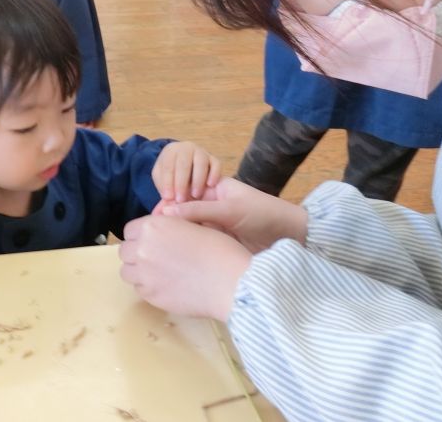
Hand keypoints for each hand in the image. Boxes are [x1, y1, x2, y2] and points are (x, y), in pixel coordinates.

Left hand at [119, 215, 249, 320]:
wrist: (231, 282)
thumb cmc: (219, 250)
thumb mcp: (193, 226)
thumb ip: (170, 226)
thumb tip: (161, 230)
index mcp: (153, 227)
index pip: (130, 230)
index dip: (141, 236)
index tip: (153, 242)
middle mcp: (142, 248)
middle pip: (125, 251)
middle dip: (137, 253)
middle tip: (156, 259)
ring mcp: (144, 274)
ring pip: (127, 272)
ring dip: (139, 271)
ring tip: (158, 274)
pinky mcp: (150, 296)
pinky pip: (139, 289)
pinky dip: (148, 288)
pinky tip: (166, 286)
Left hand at [151, 141, 220, 205]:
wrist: (187, 168)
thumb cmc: (173, 178)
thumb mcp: (164, 184)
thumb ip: (163, 196)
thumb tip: (157, 214)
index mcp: (170, 152)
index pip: (167, 165)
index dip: (167, 182)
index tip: (168, 198)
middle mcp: (186, 148)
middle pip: (183, 163)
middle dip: (181, 182)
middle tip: (180, 200)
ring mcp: (201, 152)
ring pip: (200, 162)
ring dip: (197, 179)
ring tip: (195, 195)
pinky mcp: (214, 159)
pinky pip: (216, 164)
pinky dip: (214, 173)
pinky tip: (210, 186)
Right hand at [158, 177, 307, 253]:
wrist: (291, 236)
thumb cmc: (263, 214)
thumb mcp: (230, 210)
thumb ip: (199, 210)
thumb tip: (166, 211)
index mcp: (214, 189)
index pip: (184, 194)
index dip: (168, 204)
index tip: (152, 218)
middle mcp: (211, 205)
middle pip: (184, 212)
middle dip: (167, 221)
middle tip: (149, 234)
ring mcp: (215, 224)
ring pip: (190, 228)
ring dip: (176, 235)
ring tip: (158, 246)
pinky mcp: (219, 241)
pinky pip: (199, 241)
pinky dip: (187, 245)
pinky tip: (175, 253)